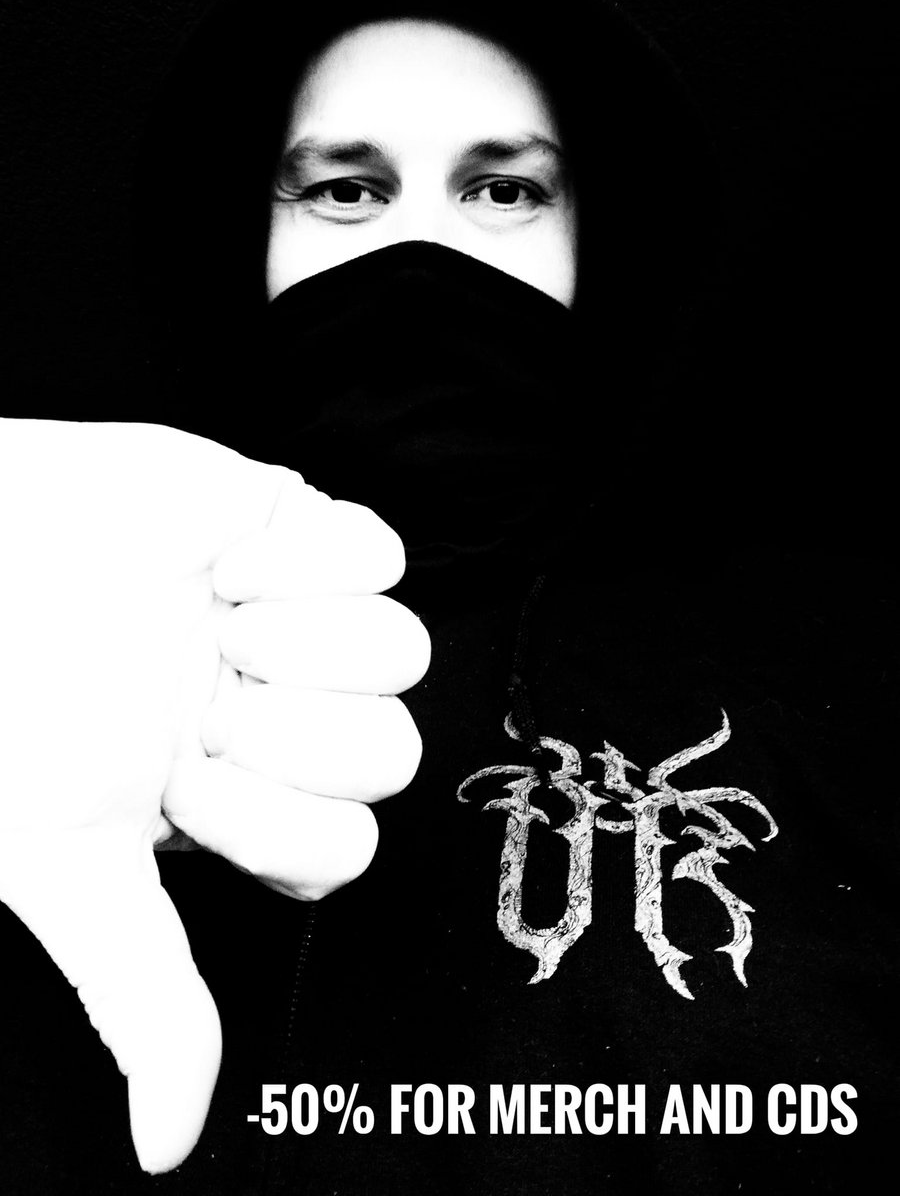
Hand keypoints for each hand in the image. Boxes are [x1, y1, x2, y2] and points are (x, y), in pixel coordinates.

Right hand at [0, 420, 428, 1172]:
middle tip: (205, 708)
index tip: (189, 787)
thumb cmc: (5, 705)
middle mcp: (284, 712)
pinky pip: (382, 554)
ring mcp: (300, 620)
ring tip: (217, 632)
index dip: (282, 823)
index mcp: (243, 796)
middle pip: (393, 752)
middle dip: (295, 736)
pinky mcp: (300, 532)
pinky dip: (306, 563)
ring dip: (304, 647)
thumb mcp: (65, 864)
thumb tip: (170, 1140)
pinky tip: (225, 572)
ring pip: (406, 653)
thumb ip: (144, 991)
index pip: (350, 845)